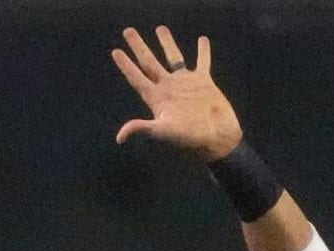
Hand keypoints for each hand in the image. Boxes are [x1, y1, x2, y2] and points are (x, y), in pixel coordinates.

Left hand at [110, 26, 243, 159]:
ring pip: (174, 57)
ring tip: (160, 28)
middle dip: (138, 47)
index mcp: (157, 98)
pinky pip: (202, 62)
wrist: (218, 139)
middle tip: (128, 31)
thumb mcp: (163, 132)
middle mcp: (169, 88)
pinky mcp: (204, 83)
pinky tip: (202, 39)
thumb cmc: (190, 138)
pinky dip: (203, 51)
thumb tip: (120, 137)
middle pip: (149, 63)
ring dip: (167, 43)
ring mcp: (186, 84)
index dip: (125, 65)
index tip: (116, 51)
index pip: (137, 78)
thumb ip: (143, 127)